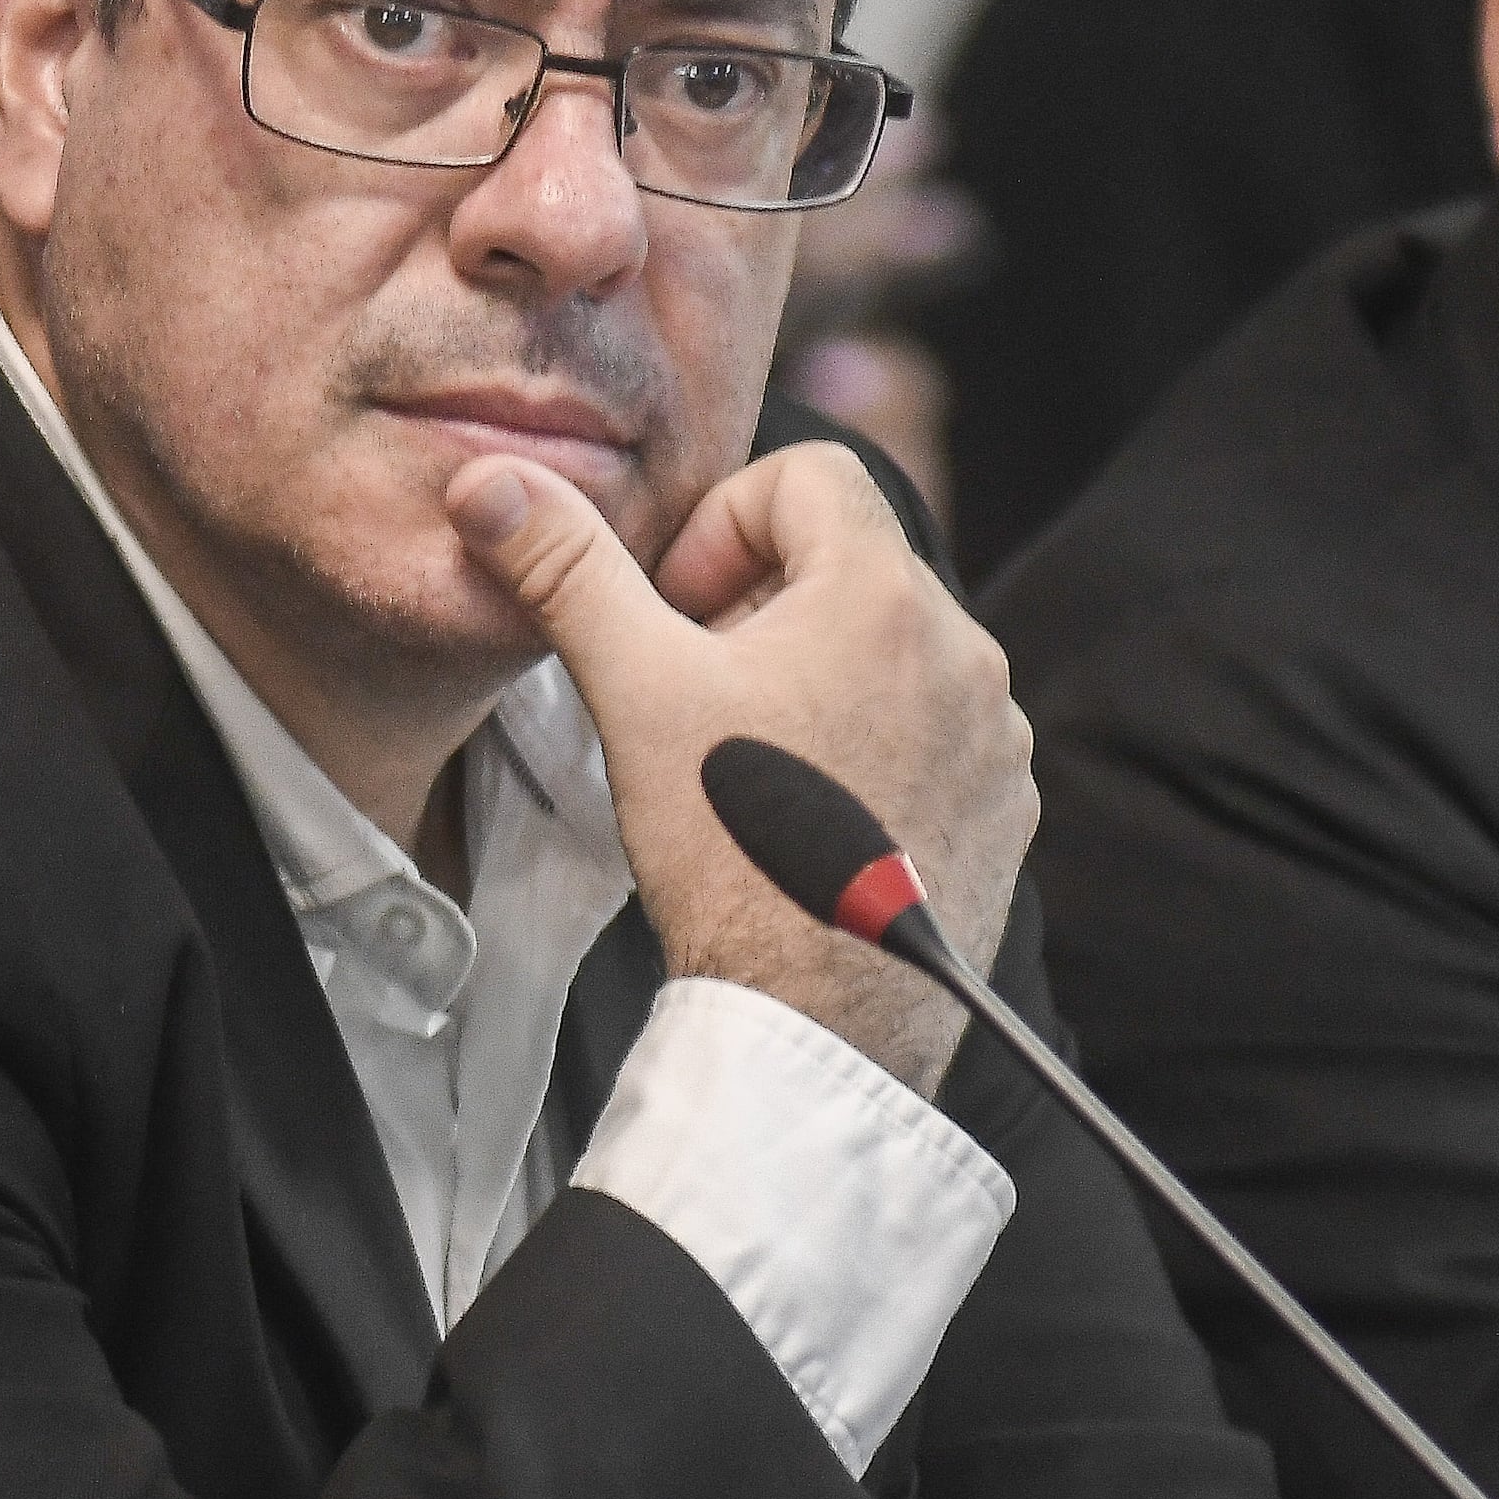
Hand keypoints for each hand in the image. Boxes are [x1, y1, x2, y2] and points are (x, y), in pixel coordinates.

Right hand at [449, 442, 1031, 1095]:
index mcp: (883, 594)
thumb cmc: (731, 851)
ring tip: (749, 760)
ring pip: (894, 650)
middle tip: (696, 690)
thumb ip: (569, 571)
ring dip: (819, 675)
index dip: (725, 524)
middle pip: (850, 565)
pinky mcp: (1006, 806)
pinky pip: (937, 731)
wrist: (818, 1022)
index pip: (811, 476)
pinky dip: (874, 745)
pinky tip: (813, 816)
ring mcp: (996, 734)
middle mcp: (964, 650)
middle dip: (762, 606)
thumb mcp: (633, 693)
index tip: (680, 611)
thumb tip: (492, 481)